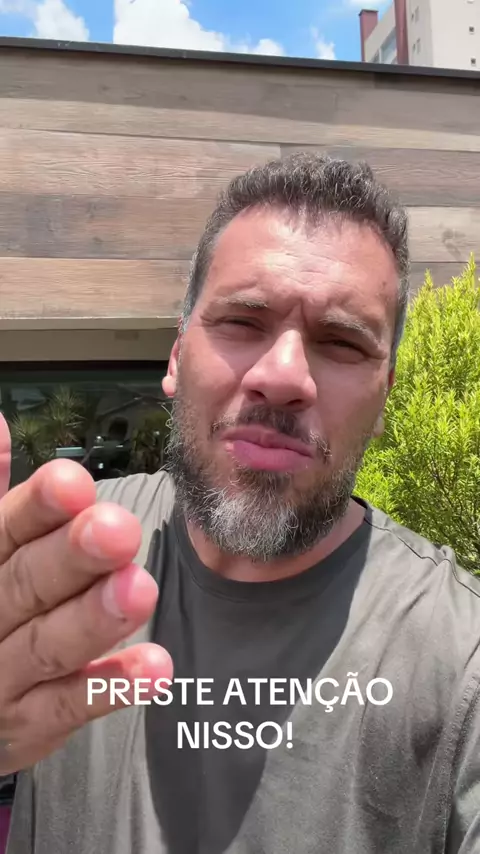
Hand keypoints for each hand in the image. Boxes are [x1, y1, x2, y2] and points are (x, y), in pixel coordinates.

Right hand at [0, 414, 171, 774]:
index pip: (2, 531)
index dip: (36, 509)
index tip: (74, 482)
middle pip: (24, 585)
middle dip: (70, 558)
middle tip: (119, 530)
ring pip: (45, 646)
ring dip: (93, 619)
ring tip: (140, 589)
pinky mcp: (26, 725)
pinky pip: (67, 708)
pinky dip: (108, 687)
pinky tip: (156, 667)